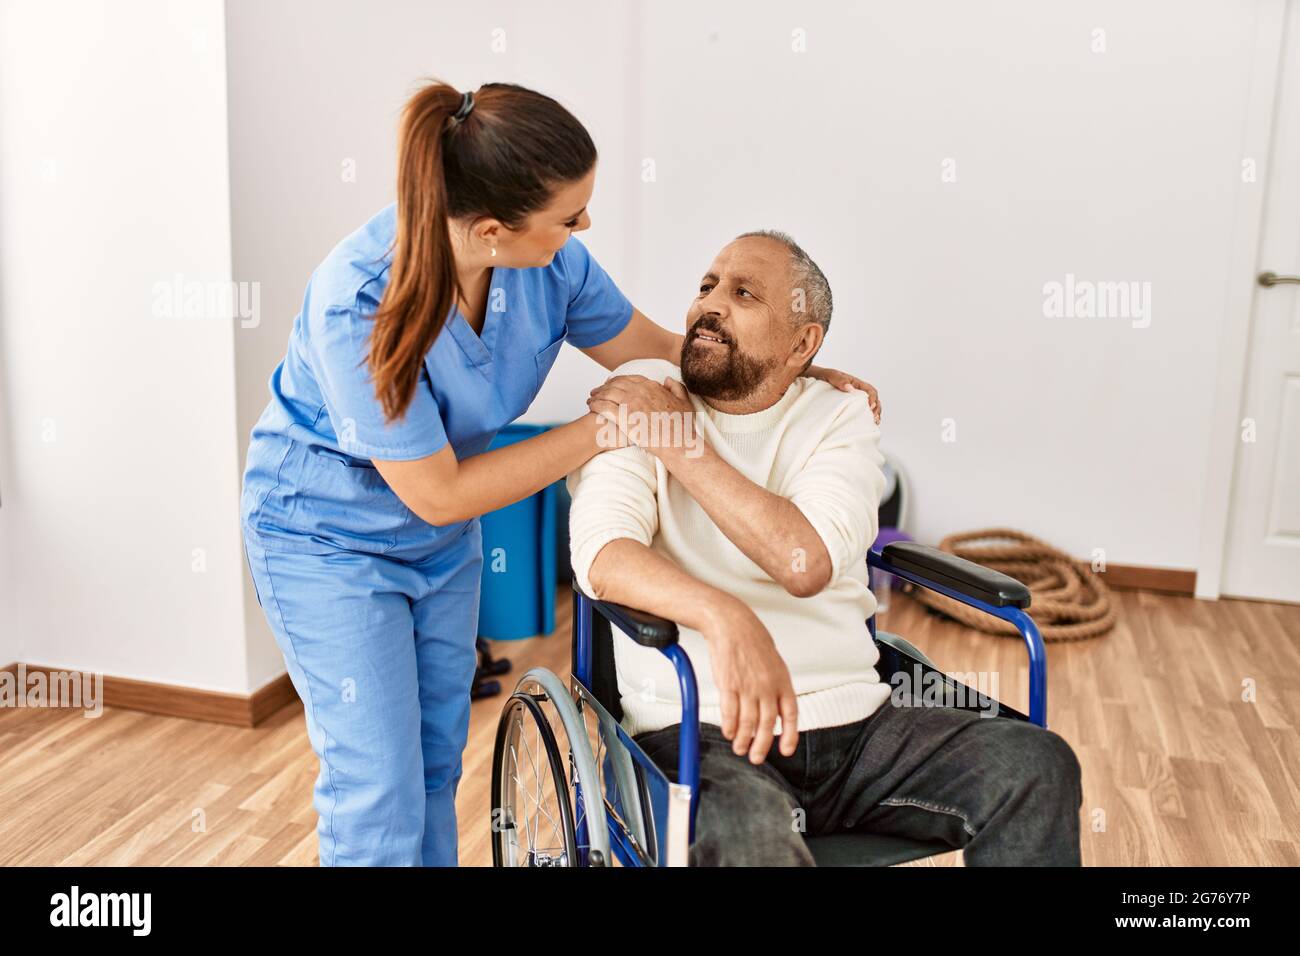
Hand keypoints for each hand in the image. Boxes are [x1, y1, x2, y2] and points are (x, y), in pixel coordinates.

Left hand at [587, 374, 698, 459]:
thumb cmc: (682, 426)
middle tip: (595, 392)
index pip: (630, 379)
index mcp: (652, 386)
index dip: (618, 381)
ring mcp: (631, 403)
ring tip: (590, 400)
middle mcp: (640, 391)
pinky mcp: (623, 417)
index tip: (611, 385)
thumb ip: (676, 387)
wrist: (678, 442)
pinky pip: (604, 407)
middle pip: (615, 384)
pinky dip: (596, 405)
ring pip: (608, 394)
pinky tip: (591, 407)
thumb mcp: (685, 402)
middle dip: (604, 387)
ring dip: (597, 395)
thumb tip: (667, 379)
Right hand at [702, 599, 798, 763]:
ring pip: (748, 723)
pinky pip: (730, 713)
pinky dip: (730, 727)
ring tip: (739, 748)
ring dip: (743, 740)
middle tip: (756, 757)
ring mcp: (747, 686)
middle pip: (767, 724)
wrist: (731, 623)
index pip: (791, 714)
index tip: (786, 750)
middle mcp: (767, 686)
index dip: (790, 735)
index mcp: (782, 681)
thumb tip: (775, 709)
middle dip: (762, 746)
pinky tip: (729, 733)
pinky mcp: (728, 684)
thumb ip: (775, 686)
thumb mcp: (773, 662)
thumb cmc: (751, 640)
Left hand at [806, 366, 880, 423]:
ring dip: (873, 414)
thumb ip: (839, 380)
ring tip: (874, 422)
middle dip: (876, 409)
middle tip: (874, 418)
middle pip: (873, 399)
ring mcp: (854, 400)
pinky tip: (866, 424)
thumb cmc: (823, 376)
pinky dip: (865, 418)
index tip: (870, 407)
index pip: (870, 390)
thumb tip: (850, 389)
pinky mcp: (849, 407)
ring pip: (869, 407)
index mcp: (855, 383)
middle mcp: (857, 392)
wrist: (813, 380)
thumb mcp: (830, 375)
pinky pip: (860, 412)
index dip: (873, 398)